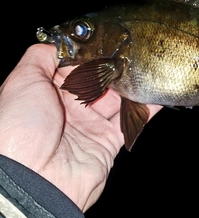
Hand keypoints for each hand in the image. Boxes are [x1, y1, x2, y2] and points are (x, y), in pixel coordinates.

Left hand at [0, 44, 161, 211]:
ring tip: (144, 66)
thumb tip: (58, 43)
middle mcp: (69, 108)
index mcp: (47, 92)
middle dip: (113, 67)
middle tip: (129, 51)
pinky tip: (157, 91)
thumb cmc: (22, 127)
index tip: (106, 38)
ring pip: (116, 100)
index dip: (89, 53)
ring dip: (130, 85)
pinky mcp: (107, 143)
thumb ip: (40, 57)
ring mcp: (89, 126)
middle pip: (98, 81)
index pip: (73, 66)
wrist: (33, 179)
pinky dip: (145, 109)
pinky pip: (130, 122)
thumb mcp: (23, 81)